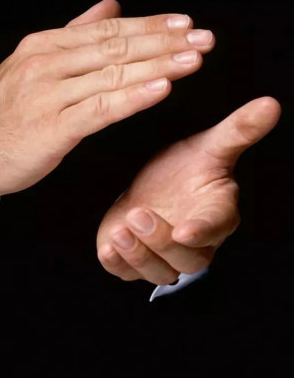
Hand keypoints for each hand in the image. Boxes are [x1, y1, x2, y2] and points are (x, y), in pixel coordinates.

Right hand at [0, 0, 214, 201]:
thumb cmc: (4, 114)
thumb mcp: (32, 65)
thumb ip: (73, 35)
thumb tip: (110, 7)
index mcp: (44, 46)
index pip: (107, 31)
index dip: (150, 27)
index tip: (184, 25)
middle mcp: (46, 64)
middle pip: (115, 48)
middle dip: (164, 43)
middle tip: (203, 38)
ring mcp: (48, 95)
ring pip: (112, 76)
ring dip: (158, 67)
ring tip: (193, 60)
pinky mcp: (52, 129)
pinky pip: (99, 110)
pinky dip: (131, 98)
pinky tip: (159, 89)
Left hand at [97, 97, 280, 284]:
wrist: (151, 187)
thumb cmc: (182, 171)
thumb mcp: (205, 148)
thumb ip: (237, 131)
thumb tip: (270, 103)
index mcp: (215, 214)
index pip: (215, 227)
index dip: (201, 231)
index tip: (184, 230)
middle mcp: (193, 242)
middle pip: (187, 258)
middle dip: (161, 241)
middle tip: (138, 214)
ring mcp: (164, 256)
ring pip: (159, 271)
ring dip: (139, 255)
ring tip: (120, 230)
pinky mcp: (136, 262)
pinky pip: (128, 274)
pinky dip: (117, 263)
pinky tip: (107, 247)